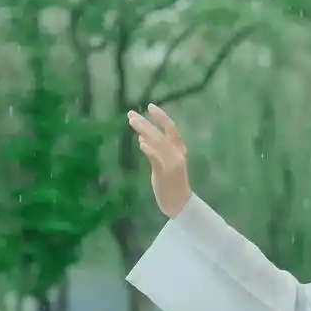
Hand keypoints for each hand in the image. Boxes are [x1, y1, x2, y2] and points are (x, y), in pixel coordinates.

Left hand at [128, 104, 191, 218]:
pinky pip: (157, 159)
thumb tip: (143, 139)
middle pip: (161, 134)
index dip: (162, 117)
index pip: (172, 128)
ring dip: (145, 131)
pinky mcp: (166, 174)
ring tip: (132, 122)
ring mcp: (172, 164)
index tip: (150, 106)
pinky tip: (141, 143)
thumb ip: (156, 152)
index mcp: (179, 150)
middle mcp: (177, 154)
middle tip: (130, 114)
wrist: (180, 204)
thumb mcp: (165, 164)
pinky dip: (150, 150)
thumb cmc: (171, 185)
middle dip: (146, 123)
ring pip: (158, 143)